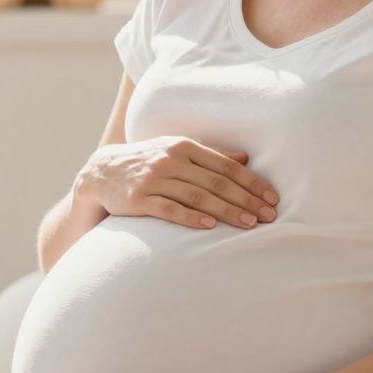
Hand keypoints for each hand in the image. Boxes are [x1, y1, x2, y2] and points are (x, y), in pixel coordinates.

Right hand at [76, 136, 279, 230]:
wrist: (100, 172)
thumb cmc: (147, 162)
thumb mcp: (176, 151)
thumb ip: (209, 155)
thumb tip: (245, 158)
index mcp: (183, 146)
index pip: (225, 165)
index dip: (251, 182)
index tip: (272, 197)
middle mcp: (169, 160)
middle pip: (215, 181)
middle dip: (246, 199)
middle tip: (269, 215)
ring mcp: (153, 179)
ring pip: (197, 196)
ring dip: (226, 211)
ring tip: (249, 224)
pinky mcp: (138, 199)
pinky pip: (169, 209)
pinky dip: (190, 217)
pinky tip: (209, 226)